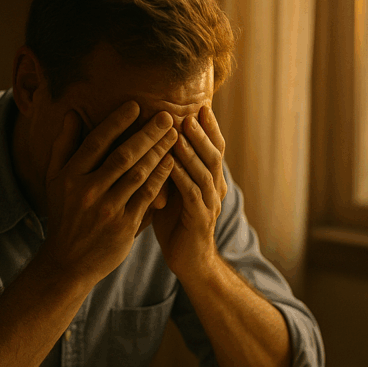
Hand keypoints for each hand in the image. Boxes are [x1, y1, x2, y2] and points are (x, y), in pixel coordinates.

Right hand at [38, 102, 176, 286]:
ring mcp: (107, 210)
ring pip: (139, 173)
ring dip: (159, 152)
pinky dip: (161, 177)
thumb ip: (63, 146)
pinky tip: (172, 162)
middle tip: (168, 116)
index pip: (96, 142)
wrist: (67, 262)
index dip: (117, 122)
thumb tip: (71, 113)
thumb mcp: (54, 181)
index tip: (136, 105)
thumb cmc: (63, 215)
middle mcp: (87, 191)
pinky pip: (147, 196)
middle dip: (148, 133)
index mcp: (69, 177)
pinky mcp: (124, 226)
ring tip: (174, 135)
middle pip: (123, 155)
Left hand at [153, 105, 227, 280]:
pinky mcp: (200, 220)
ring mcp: (210, 204)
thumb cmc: (175, 223)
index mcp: (210, 179)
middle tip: (190, 112)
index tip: (199, 105)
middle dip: (202, 132)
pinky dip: (182, 176)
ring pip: (204, 171)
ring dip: (192, 150)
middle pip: (214, 154)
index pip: (213, 147)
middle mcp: (215, 188)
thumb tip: (152, 139)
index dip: (209, 127)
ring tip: (180, 132)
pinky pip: (192, 194)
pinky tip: (170, 163)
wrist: (188, 261)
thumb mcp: (172, 190)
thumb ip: (169, 167)